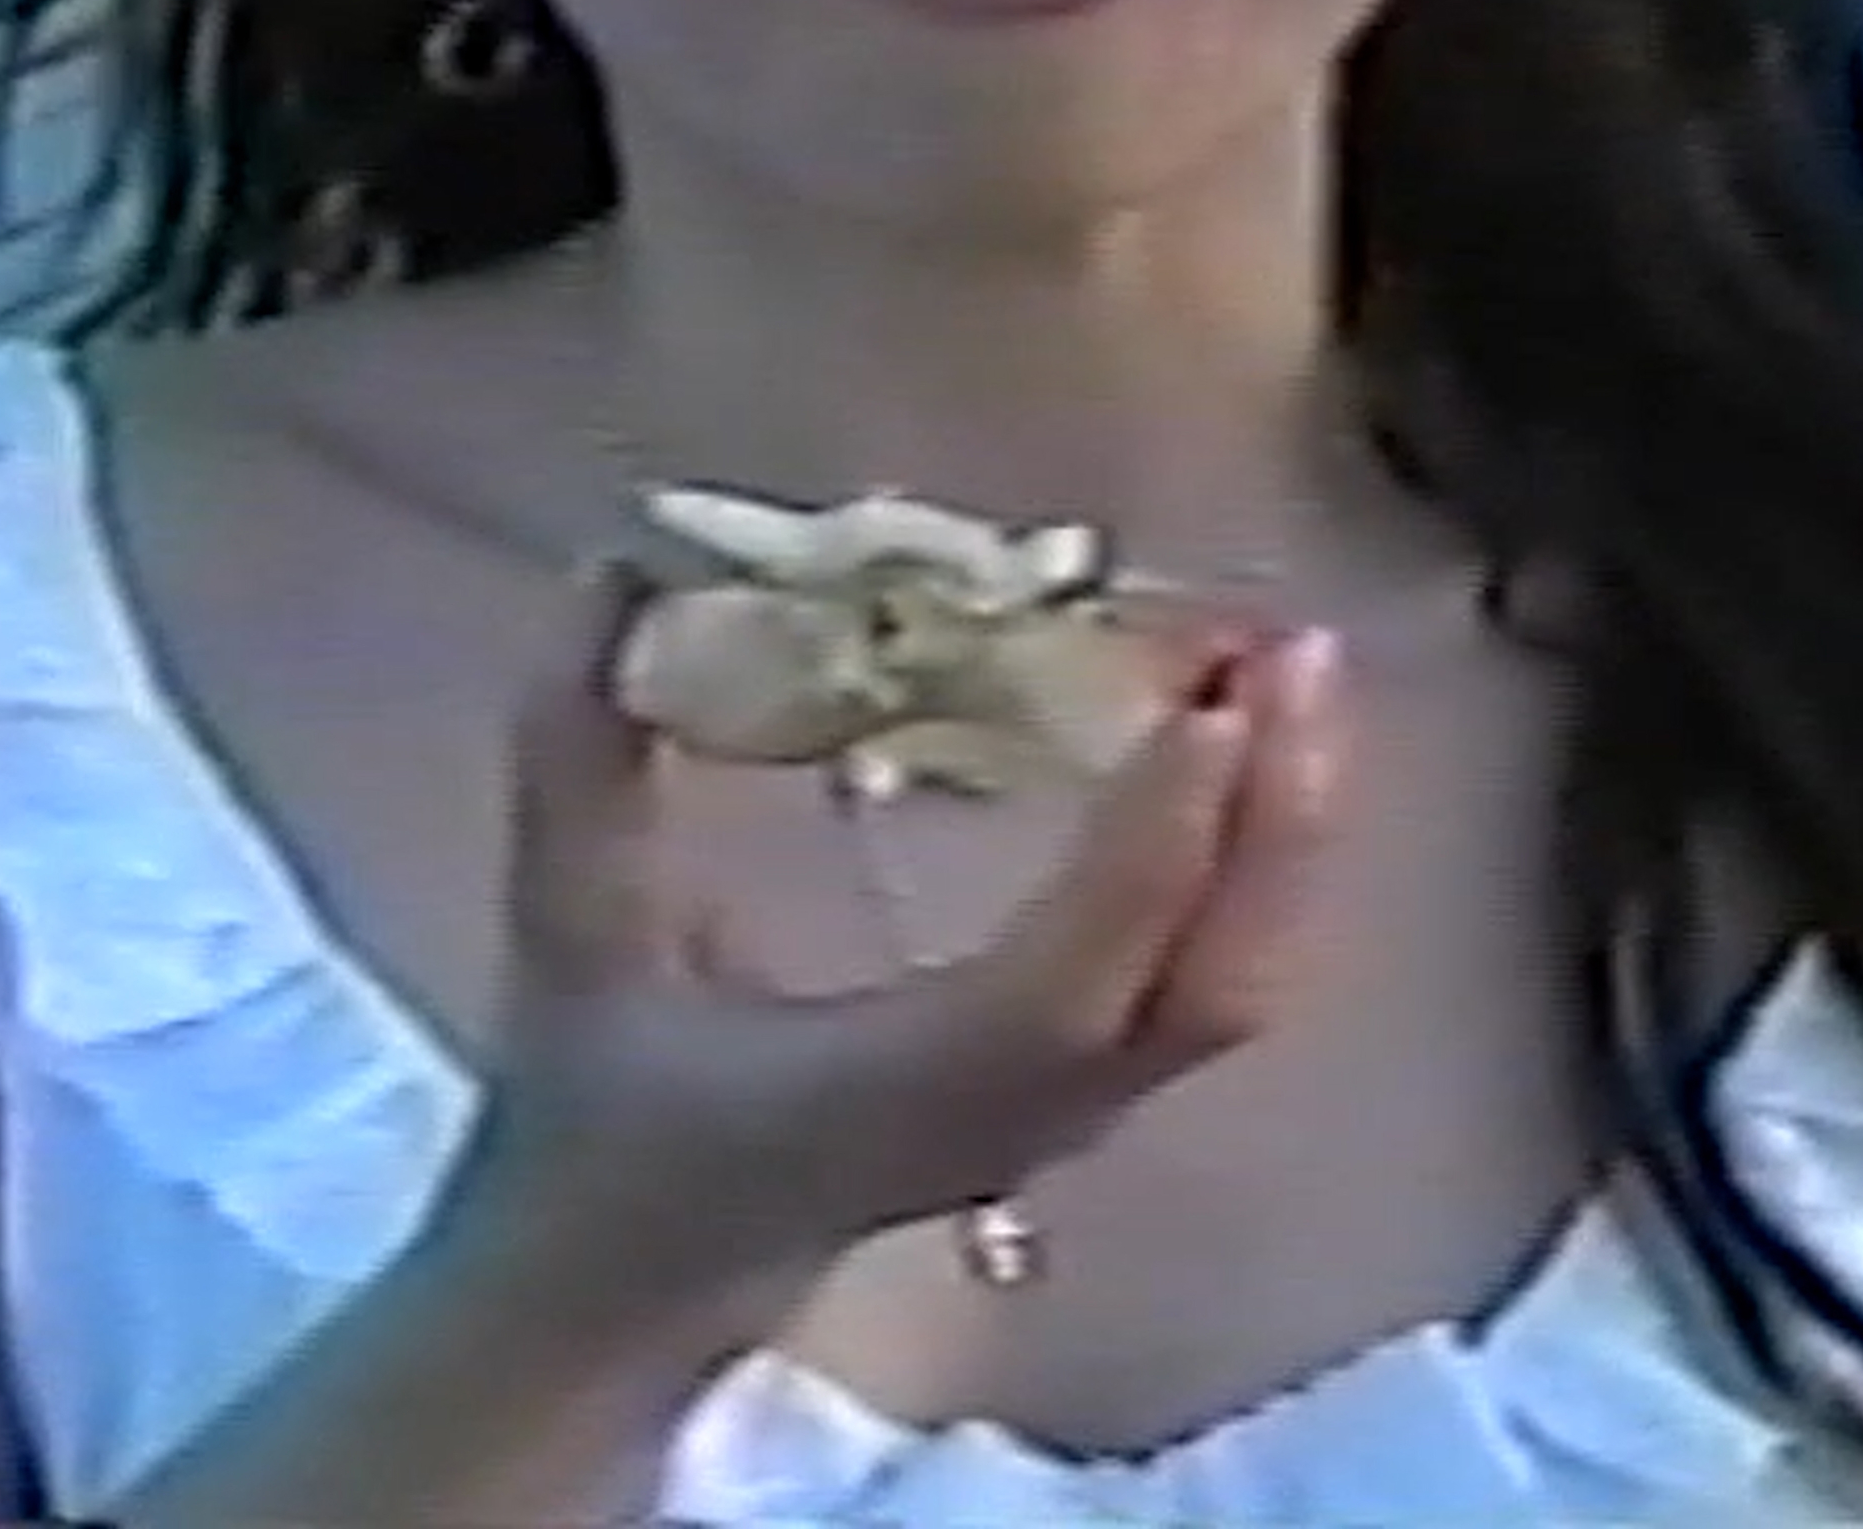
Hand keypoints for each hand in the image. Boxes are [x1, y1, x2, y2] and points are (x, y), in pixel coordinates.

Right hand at [457, 566, 1347, 1326]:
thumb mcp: (572, 936)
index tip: (1205, 704)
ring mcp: (1066, 1117)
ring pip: (1237, 989)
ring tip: (1290, 664)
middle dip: (1275, 818)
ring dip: (1282, 827)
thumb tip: (611, 573)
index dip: (1148, 852)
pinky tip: (1250, 742)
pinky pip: (1216, 979)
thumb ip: (578, 761)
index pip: (1062, 989)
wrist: (623, 1289)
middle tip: (1289, 645)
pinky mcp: (1084, 1092)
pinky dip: (1255, 858)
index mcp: (894, 1094)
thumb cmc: (601, 1116)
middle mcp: (1014, 1117)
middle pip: (1211, 994)